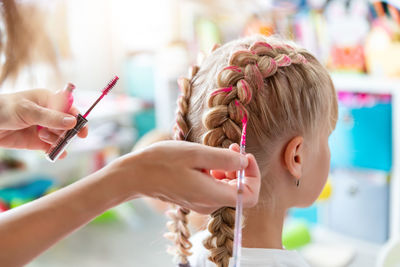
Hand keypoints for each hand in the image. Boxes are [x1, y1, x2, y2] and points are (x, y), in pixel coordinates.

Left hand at [0, 89, 87, 155]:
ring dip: (58, 140)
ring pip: (61, 137)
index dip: (77, 117)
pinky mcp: (37, 141)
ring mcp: (43, 128)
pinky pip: (52, 147)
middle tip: (63, 137)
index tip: (82, 129)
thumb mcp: (28, 111)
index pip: (69, 107)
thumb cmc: (3, 109)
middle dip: (67, 131)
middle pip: (68, 124)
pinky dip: (56, 151)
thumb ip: (50, 117)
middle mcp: (49, 114)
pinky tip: (57, 154)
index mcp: (48, 100)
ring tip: (43, 139)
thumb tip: (72, 122)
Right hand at [108, 141, 260, 213]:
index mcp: (212, 195)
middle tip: (232, 146)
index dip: (254, 175)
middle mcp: (209, 203)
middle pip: (239, 191)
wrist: (135, 174)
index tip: (246, 155)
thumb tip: (245, 161)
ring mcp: (201, 202)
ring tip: (217, 150)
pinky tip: (206, 159)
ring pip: (227, 188)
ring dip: (228, 168)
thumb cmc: (162, 161)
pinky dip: (216, 172)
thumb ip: (224, 158)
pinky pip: (214, 187)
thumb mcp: (195, 154)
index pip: (250, 196)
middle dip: (240, 168)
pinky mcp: (194, 197)